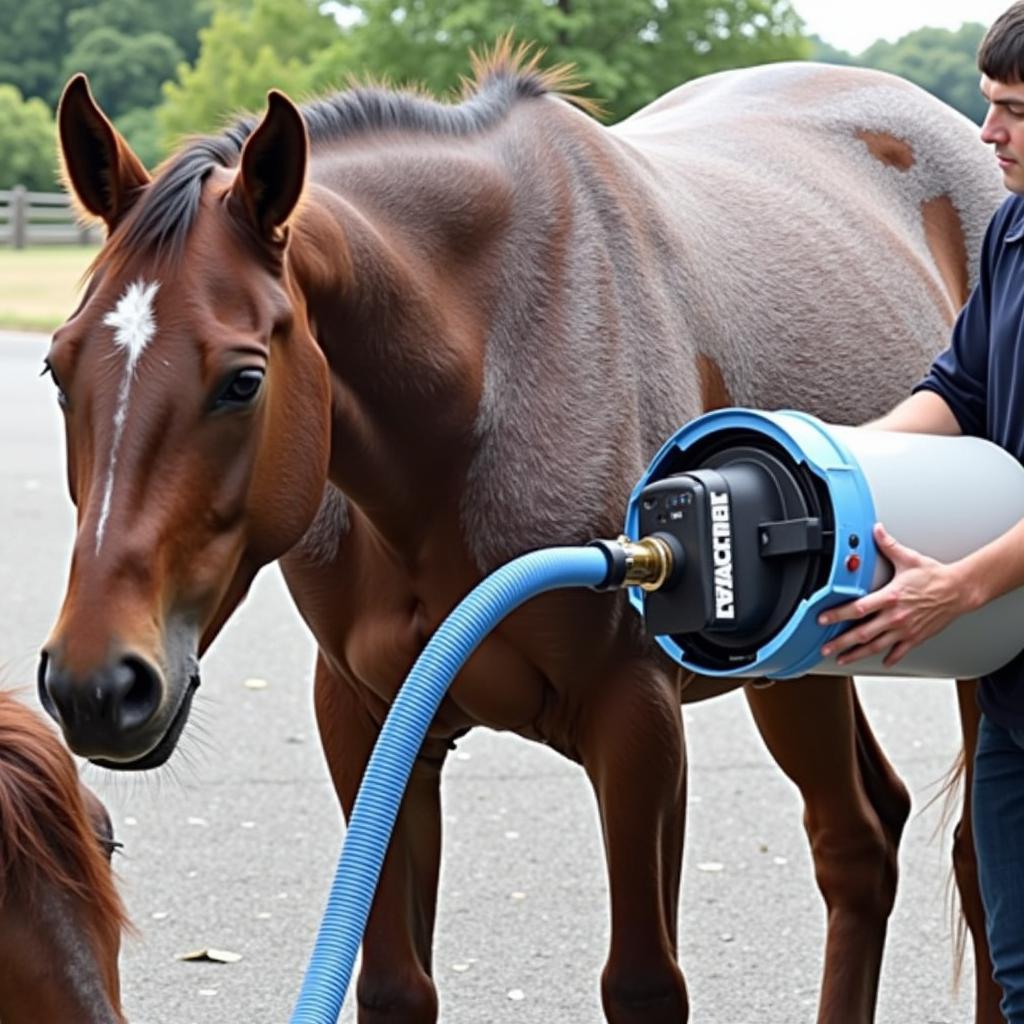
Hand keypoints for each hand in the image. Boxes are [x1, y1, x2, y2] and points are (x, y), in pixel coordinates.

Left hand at [817, 523, 967, 667]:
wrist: (961, 590)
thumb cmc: (935, 576)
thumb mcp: (908, 558)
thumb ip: (888, 545)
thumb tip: (876, 530)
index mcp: (890, 597)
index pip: (858, 608)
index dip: (837, 615)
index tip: (822, 619)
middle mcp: (896, 616)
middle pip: (862, 633)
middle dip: (841, 642)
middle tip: (825, 648)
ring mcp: (905, 629)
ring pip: (876, 646)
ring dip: (857, 654)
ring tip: (842, 659)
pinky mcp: (917, 637)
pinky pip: (900, 651)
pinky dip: (889, 658)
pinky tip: (881, 662)